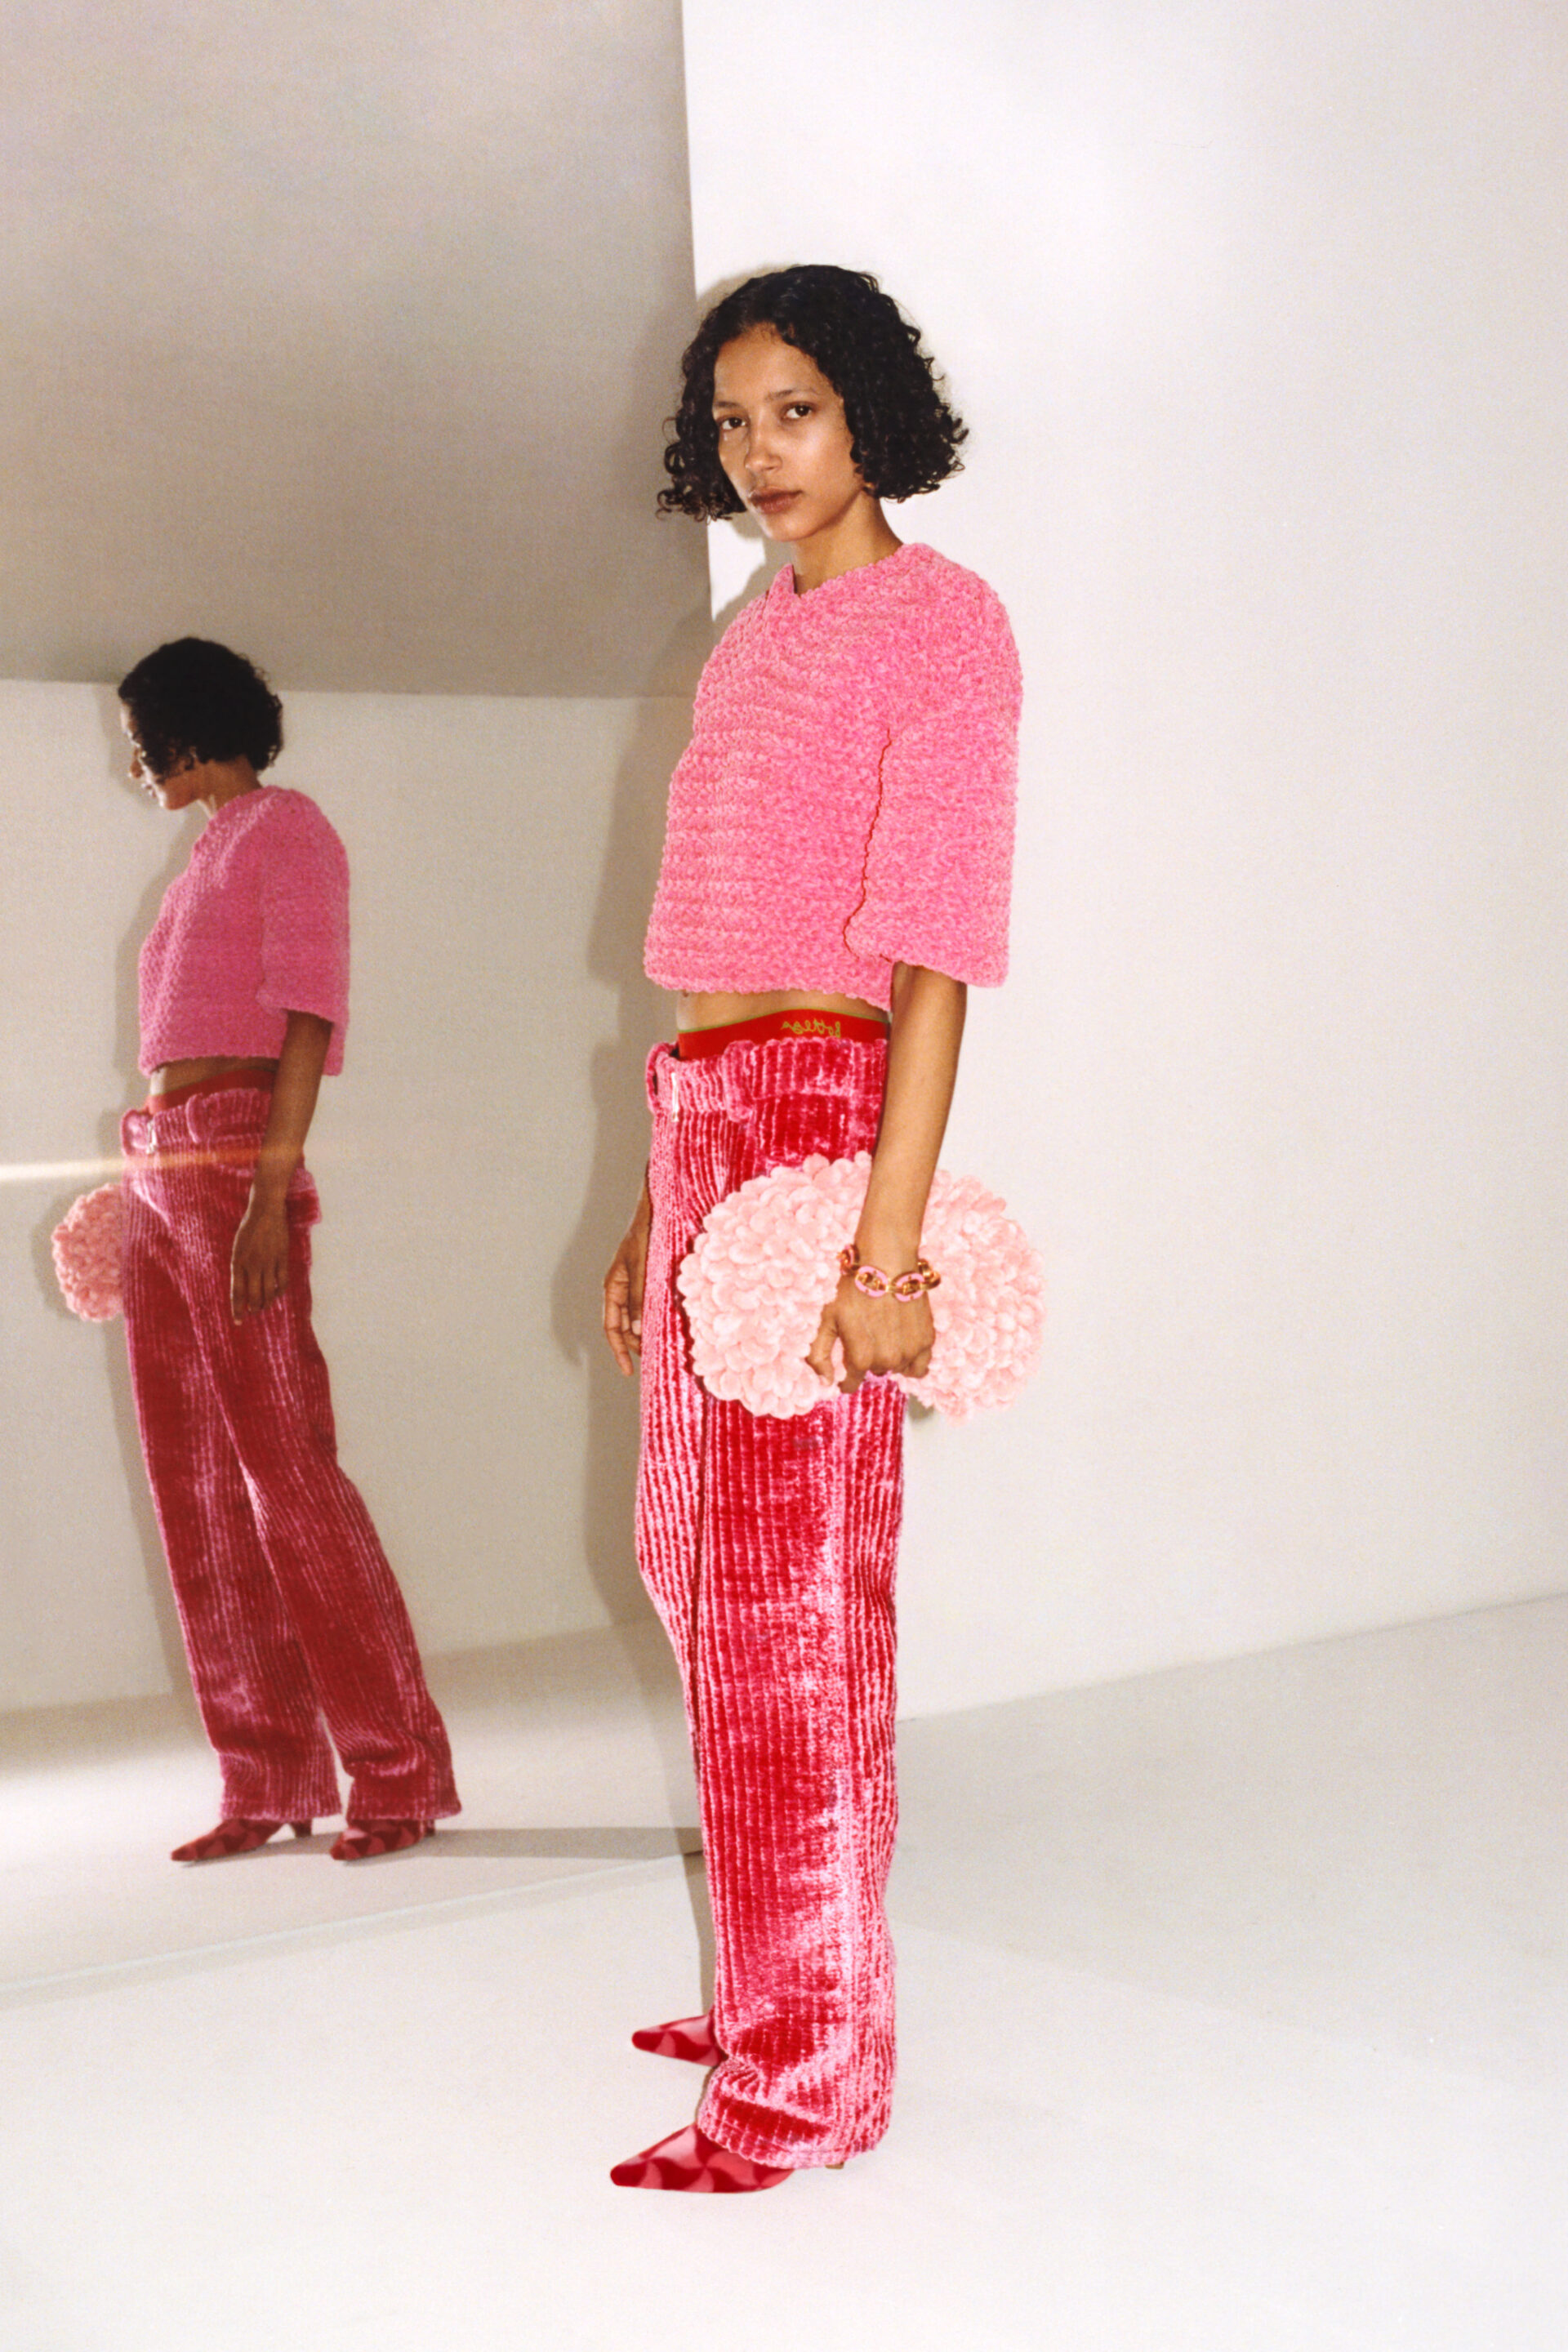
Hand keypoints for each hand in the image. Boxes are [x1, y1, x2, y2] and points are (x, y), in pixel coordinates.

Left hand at [230, 1190, 289, 1322]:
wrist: (265, 1210)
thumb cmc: (249, 1229)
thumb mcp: (238, 1248)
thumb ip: (239, 1267)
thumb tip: (242, 1287)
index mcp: (238, 1262)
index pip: (238, 1293)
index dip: (238, 1309)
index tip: (238, 1321)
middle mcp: (253, 1265)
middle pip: (254, 1296)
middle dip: (253, 1309)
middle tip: (253, 1312)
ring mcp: (269, 1262)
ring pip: (269, 1292)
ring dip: (266, 1303)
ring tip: (263, 1306)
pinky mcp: (282, 1258)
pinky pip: (282, 1281)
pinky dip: (279, 1291)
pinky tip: (276, 1293)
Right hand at [603, 1191, 651, 1375]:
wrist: (657, 1209)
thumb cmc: (646, 1235)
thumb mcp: (642, 1268)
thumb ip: (638, 1298)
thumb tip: (634, 1331)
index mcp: (613, 1286)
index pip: (611, 1327)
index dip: (618, 1350)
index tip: (629, 1371)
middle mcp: (622, 1288)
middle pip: (623, 1327)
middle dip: (634, 1345)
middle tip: (653, 1360)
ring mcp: (635, 1285)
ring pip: (636, 1318)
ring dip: (645, 1333)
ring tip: (661, 1348)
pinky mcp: (649, 1280)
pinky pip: (648, 1306)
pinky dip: (654, 1319)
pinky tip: (668, 1326)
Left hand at [805, 1273, 934, 1394]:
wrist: (887, 1263)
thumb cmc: (854, 1288)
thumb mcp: (827, 1318)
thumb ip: (819, 1354)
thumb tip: (825, 1383)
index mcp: (861, 1358)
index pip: (851, 1383)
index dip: (846, 1378)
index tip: (847, 1368)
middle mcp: (887, 1360)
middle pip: (874, 1372)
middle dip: (868, 1359)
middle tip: (866, 1335)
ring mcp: (909, 1352)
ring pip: (895, 1368)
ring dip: (889, 1358)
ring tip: (884, 1334)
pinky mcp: (926, 1341)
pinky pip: (920, 1367)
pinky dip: (911, 1361)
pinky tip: (903, 1347)